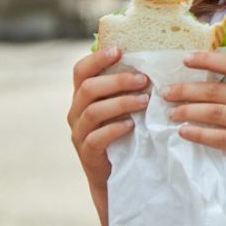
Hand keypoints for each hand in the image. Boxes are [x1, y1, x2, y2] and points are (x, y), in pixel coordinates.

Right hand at [67, 47, 150, 191]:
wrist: (113, 174)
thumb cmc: (121, 132)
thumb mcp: (120, 107)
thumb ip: (125, 87)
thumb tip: (149, 61)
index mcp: (82, 95)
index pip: (81, 70)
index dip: (97, 59)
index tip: (119, 51)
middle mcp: (76, 111)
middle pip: (88, 88)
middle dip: (117, 80)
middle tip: (143, 79)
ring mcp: (79, 132)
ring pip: (93, 111)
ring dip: (121, 103)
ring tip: (145, 101)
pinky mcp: (87, 153)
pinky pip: (96, 138)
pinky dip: (115, 129)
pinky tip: (132, 125)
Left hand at [163, 52, 225, 200]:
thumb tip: (215, 86)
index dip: (208, 59)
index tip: (185, 59)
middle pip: (218, 89)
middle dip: (187, 89)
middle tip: (166, 92)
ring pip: (216, 112)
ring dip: (188, 111)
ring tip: (171, 114)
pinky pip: (221, 138)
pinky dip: (199, 134)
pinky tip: (185, 133)